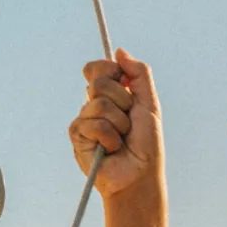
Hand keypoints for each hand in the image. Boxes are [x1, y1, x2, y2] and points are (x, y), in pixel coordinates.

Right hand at [68, 48, 162, 197]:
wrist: (139, 174)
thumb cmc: (146, 143)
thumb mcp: (149, 104)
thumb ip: (139, 74)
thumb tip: (120, 51)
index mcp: (111, 93)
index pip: (98, 68)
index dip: (110, 71)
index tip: (125, 84)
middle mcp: (94, 104)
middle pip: (99, 82)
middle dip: (123, 100)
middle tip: (129, 120)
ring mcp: (84, 119)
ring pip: (99, 104)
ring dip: (120, 123)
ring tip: (122, 138)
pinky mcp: (77, 136)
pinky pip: (94, 125)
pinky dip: (110, 138)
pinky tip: (111, 149)